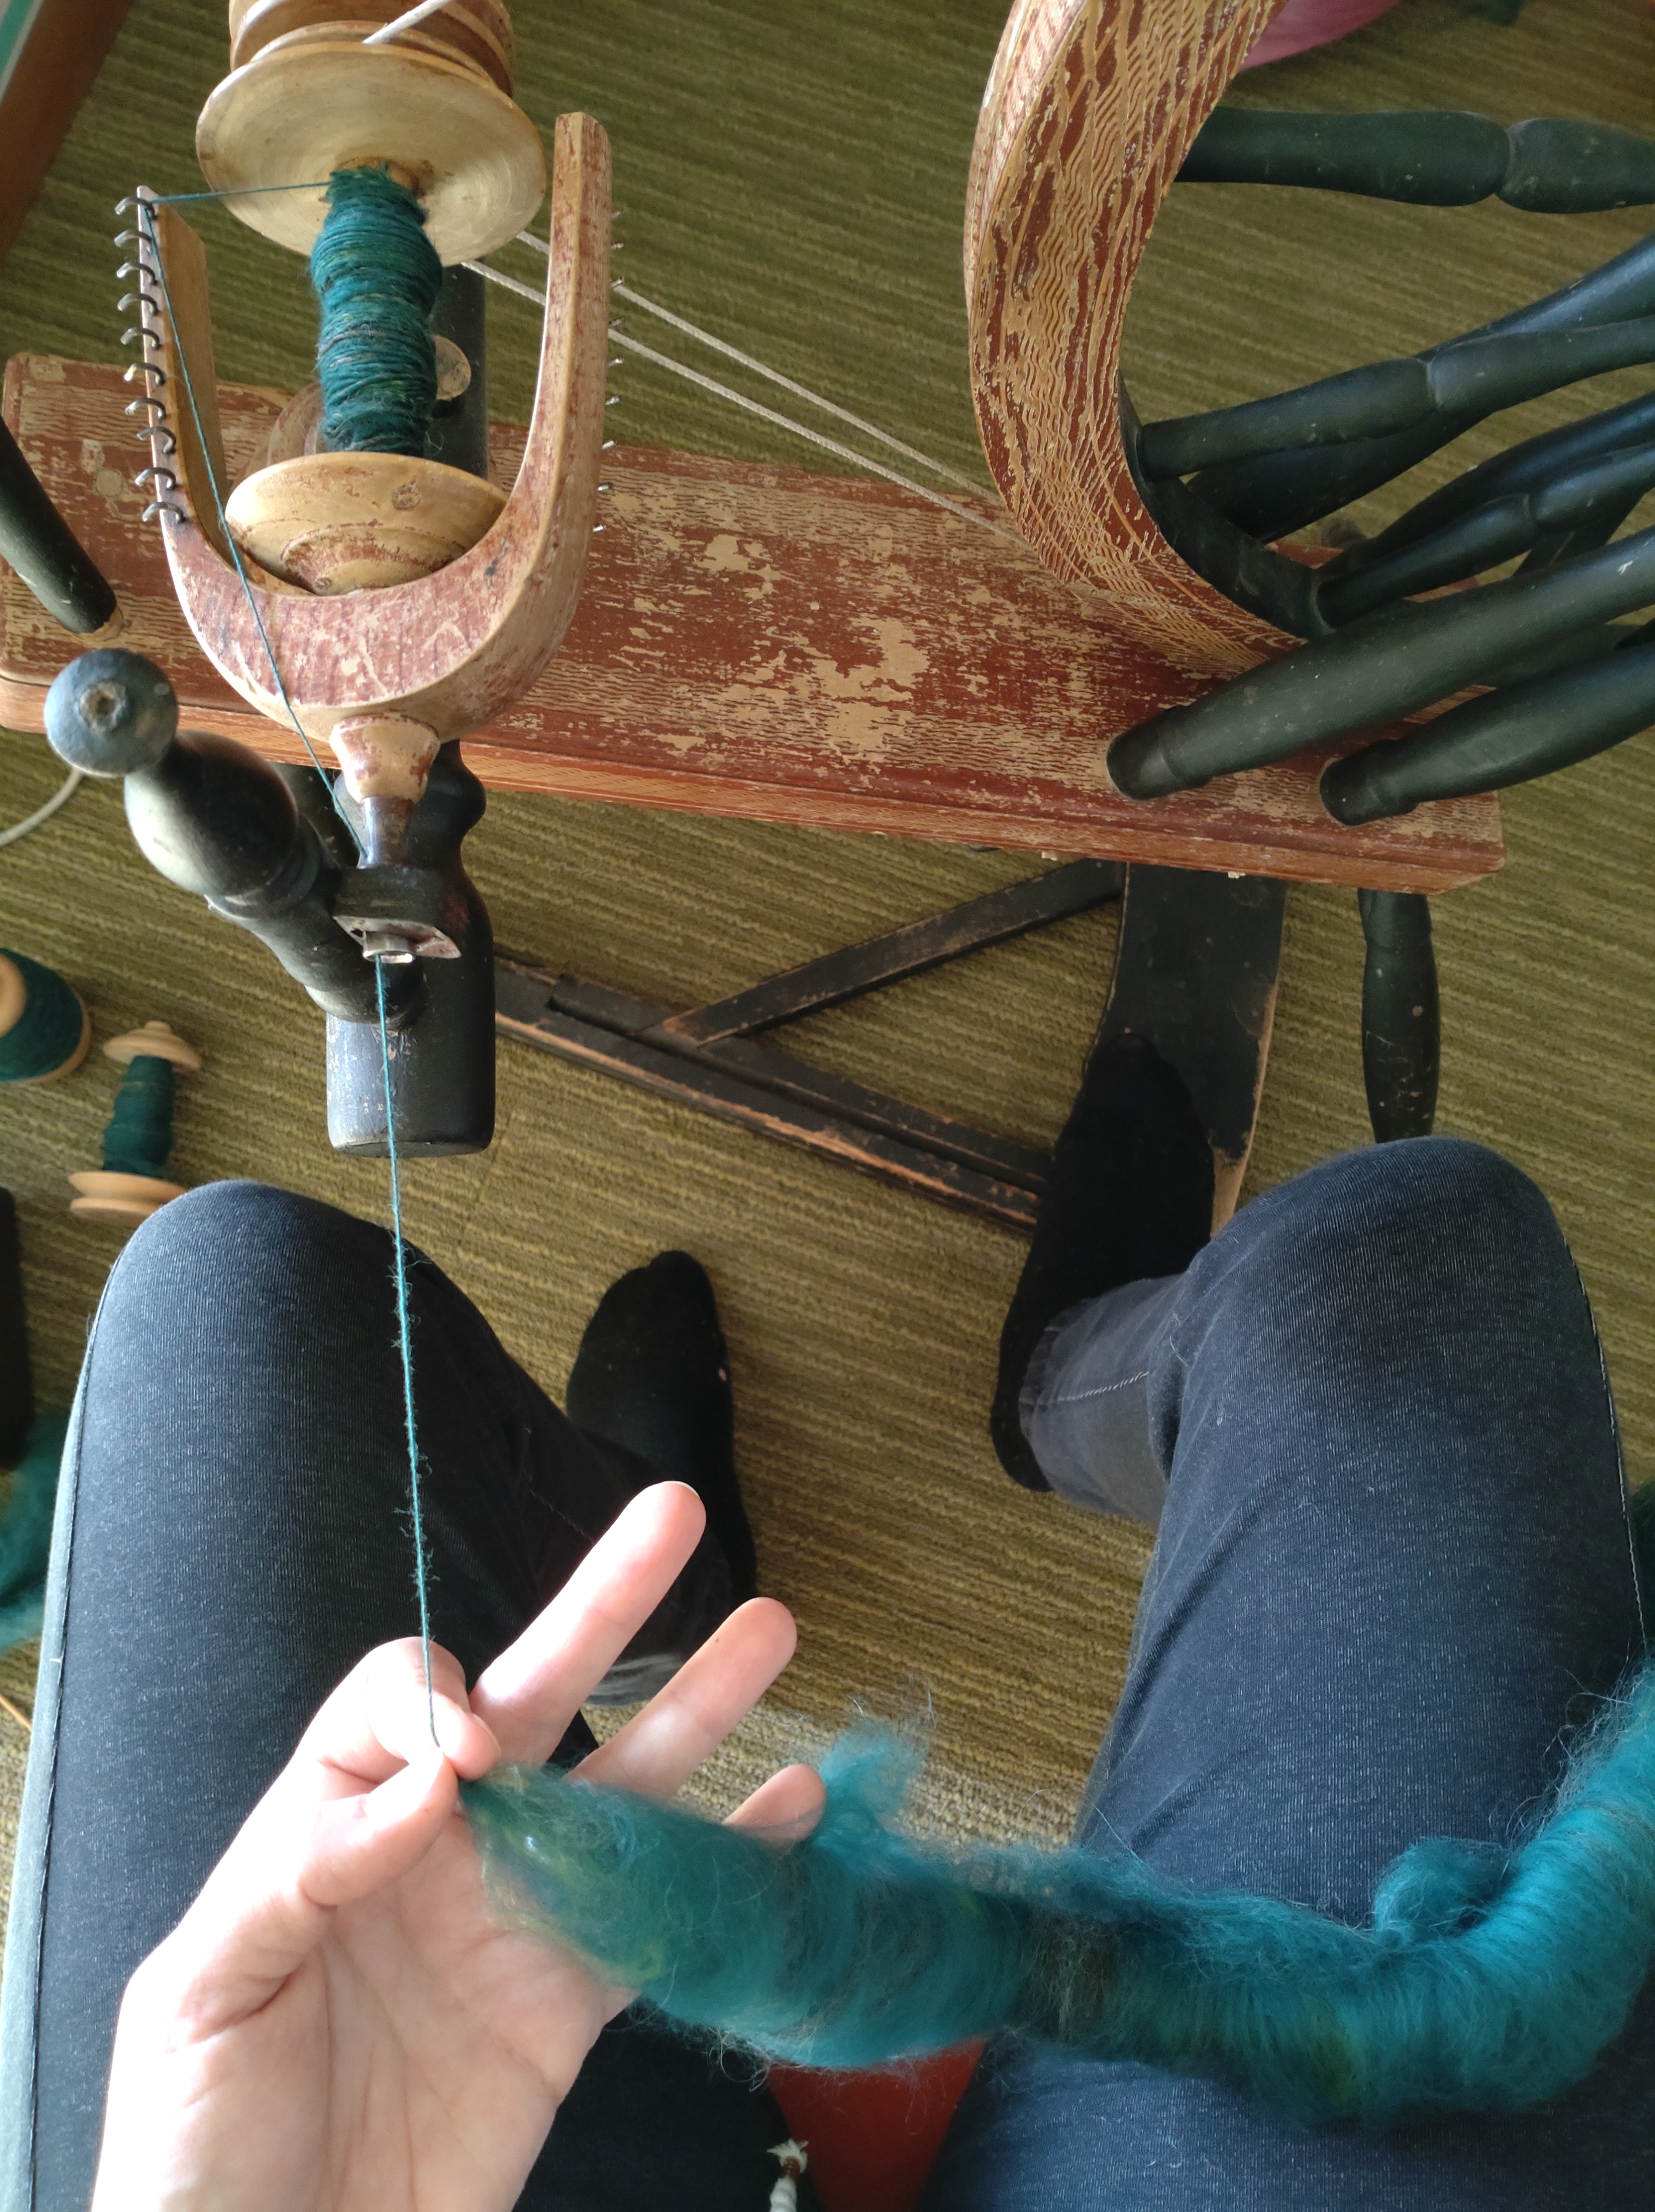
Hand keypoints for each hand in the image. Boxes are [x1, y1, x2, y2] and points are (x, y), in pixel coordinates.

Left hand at [93, 1483, 824, 2211]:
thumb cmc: (191, 2142)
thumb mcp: (198, 1991)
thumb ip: (299, 1868)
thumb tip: (431, 1781)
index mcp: (332, 1829)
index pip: (402, 1704)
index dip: (439, 1701)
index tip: (464, 1762)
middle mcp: (434, 1851)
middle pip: (529, 1699)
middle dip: (602, 1604)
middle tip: (674, 1515)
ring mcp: (510, 1921)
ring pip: (618, 1788)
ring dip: (697, 1708)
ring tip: (769, 1630)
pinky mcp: (566, 2007)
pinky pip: (661, 1913)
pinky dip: (733, 1856)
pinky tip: (794, 1804)